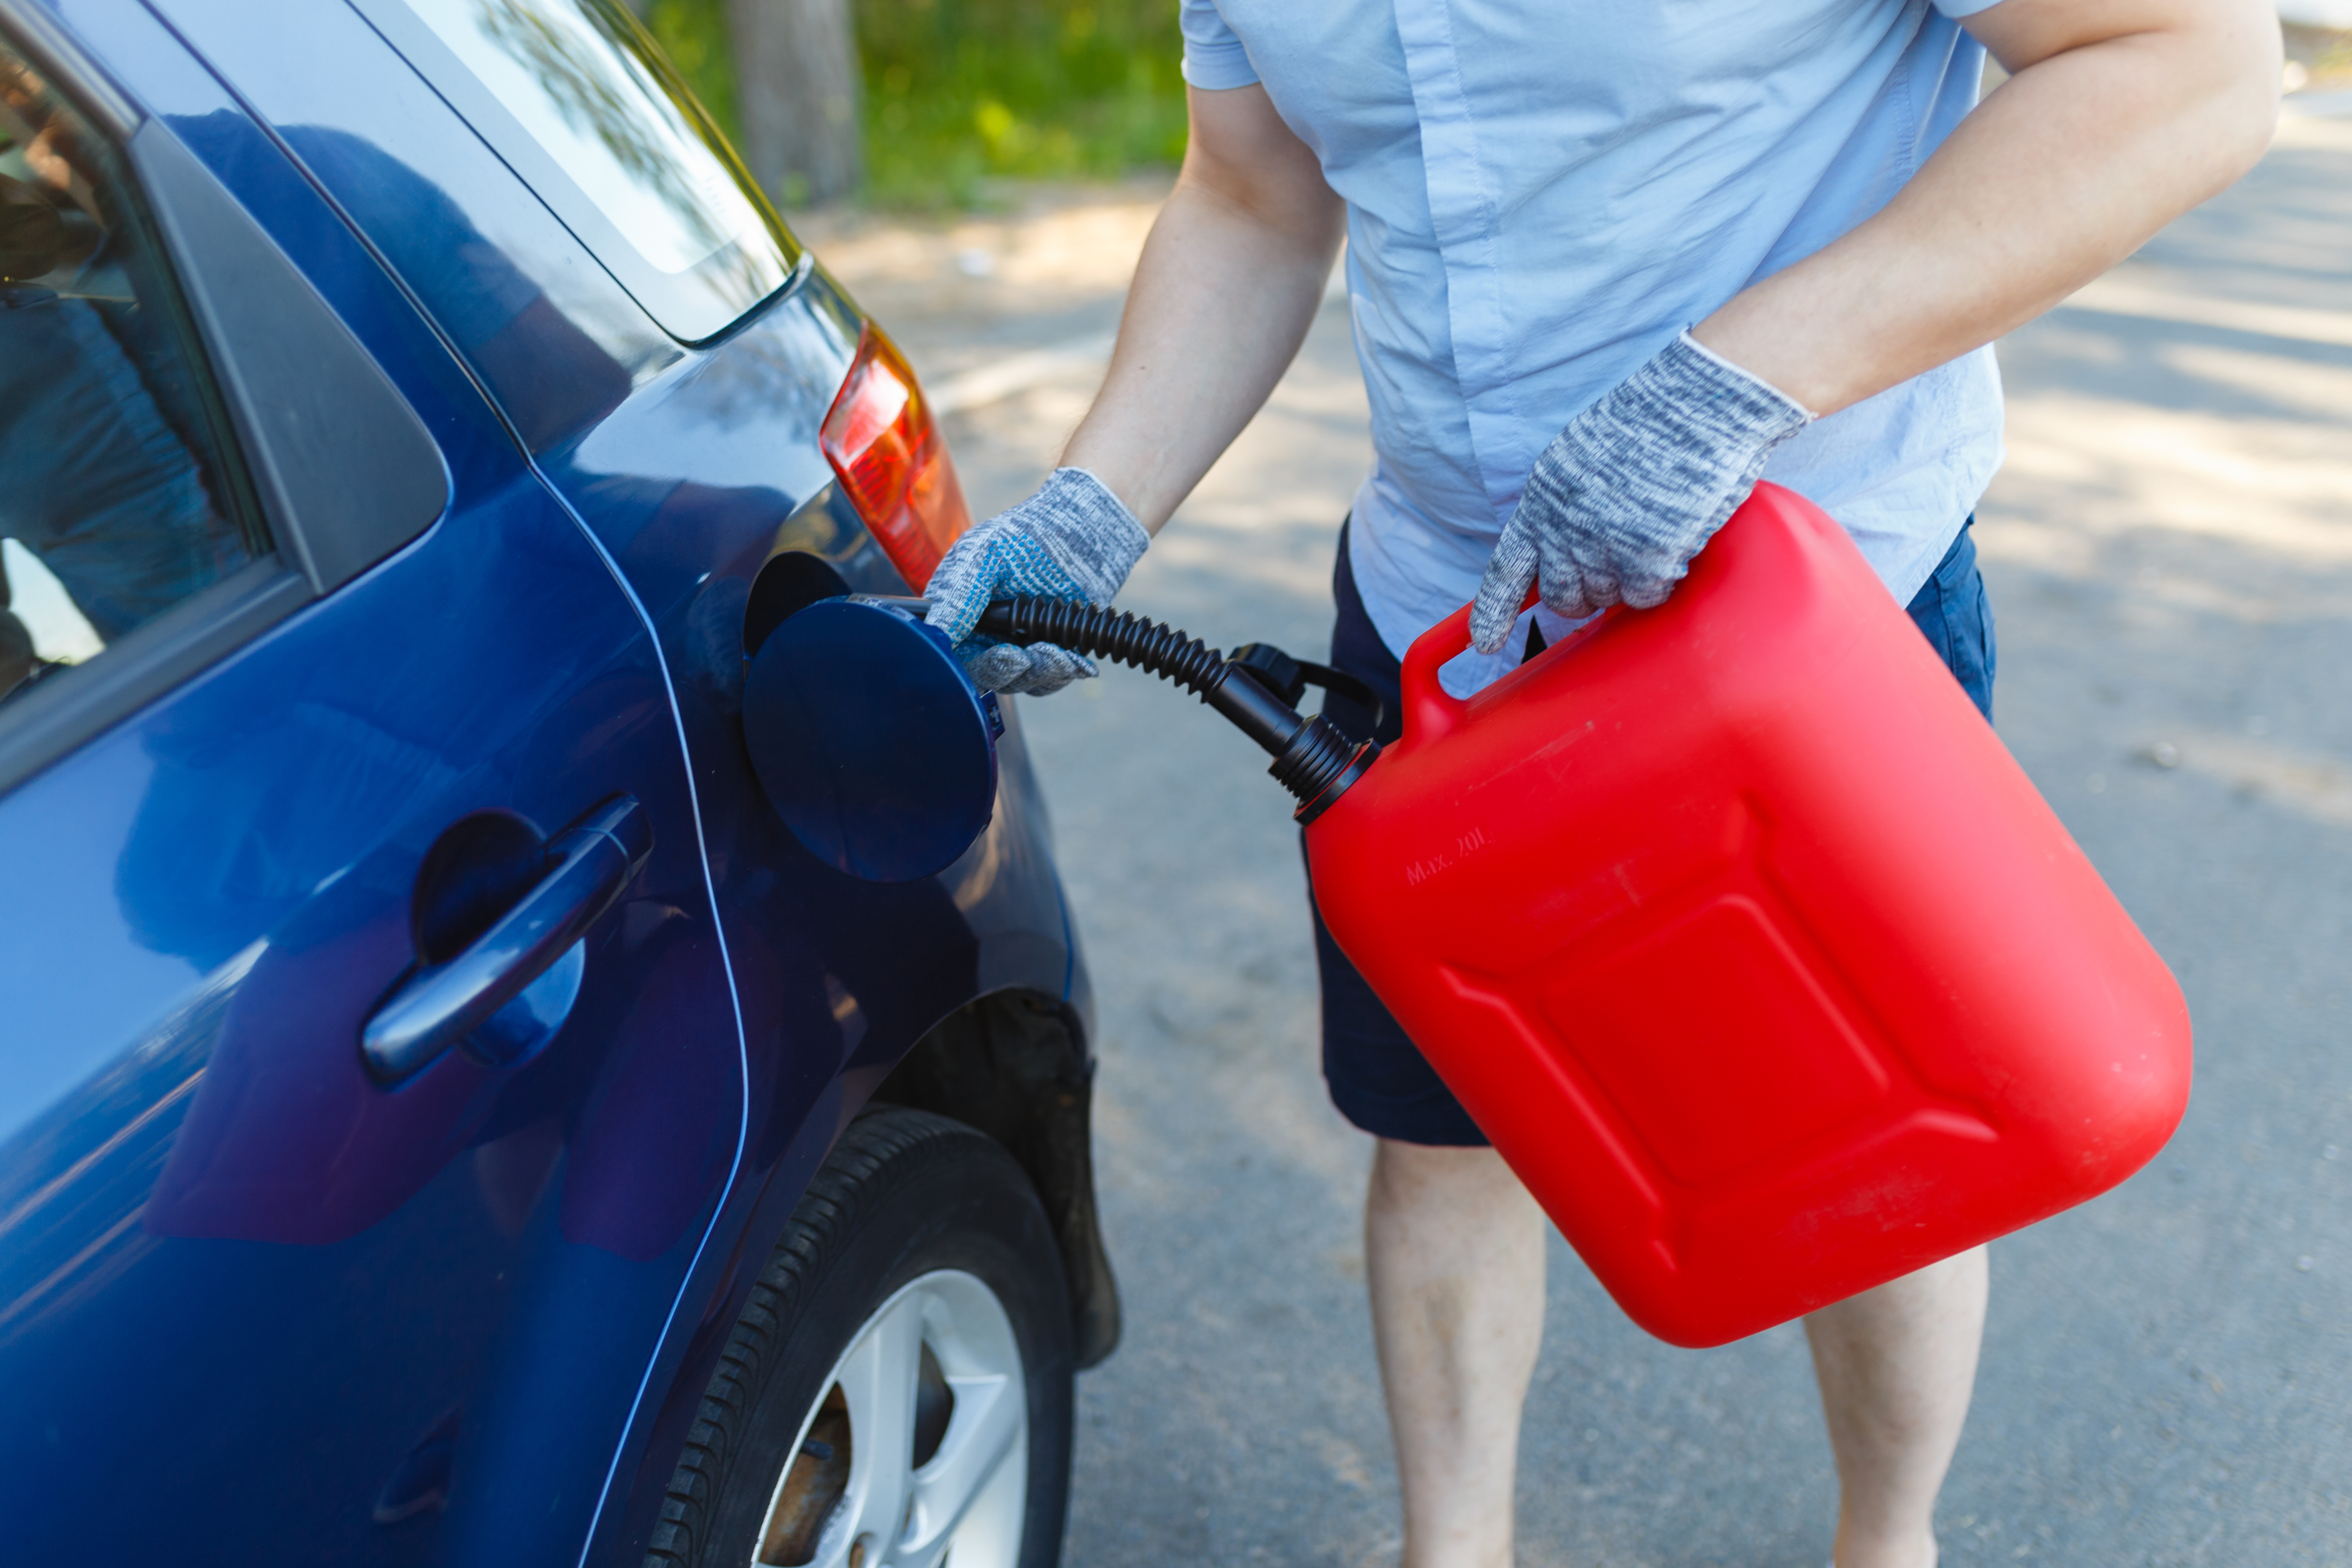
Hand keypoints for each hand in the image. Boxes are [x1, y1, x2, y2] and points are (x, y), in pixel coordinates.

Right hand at [924, 467, 1149, 695]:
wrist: (1080, 533)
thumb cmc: (1025, 535)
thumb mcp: (985, 553)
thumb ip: (959, 593)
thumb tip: (934, 630)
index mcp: (956, 613)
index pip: (954, 656)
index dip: (977, 665)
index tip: (1005, 654)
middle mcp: (982, 635)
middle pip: (988, 676)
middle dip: (1013, 671)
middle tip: (1031, 655)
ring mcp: (1015, 646)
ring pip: (1021, 681)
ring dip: (1041, 673)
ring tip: (1061, 653)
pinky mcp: (1047, 653)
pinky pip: (1049, 679)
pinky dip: (1063, 673)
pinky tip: (1077, 660)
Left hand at [1470, 332, 1811, 653]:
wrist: (1697, 402)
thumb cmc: (1650, 423)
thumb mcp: (1581, 457)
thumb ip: (1566, 503)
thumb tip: (1566, 546)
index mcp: (1542, 498)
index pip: (1506, 567)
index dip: (1494, 610)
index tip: (1485, 642)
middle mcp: (1563, 528)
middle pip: (1561, 596)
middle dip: (1582, 596)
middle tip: (1613, 574)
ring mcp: (1602, 546)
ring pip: (1605, 598)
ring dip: (1626, 584)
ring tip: (1652, 538)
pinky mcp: (1645, 559)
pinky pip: (1645, 596)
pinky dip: (1661, 582)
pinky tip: (1674, 549)